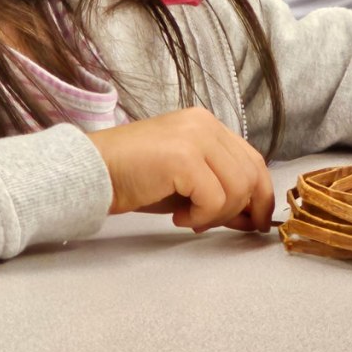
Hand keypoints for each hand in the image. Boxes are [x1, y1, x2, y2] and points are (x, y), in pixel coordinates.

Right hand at [88, 108, 273, 232]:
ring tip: (190, 220)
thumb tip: (250, 215)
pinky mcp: (183, 157)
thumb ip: (218, 188)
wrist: (91, 174)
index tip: (255, 222)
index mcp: (207, 124)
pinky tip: (178, 218)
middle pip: (252, 172)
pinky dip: (202, 216)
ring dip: (219, 215)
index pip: (252, 158)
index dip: (260, 193)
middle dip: (246, 208)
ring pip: (238, 186)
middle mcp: (205, 124)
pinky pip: (215, 197)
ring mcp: (195, 136)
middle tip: (225, 228)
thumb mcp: (185, 182)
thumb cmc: (135, 179)